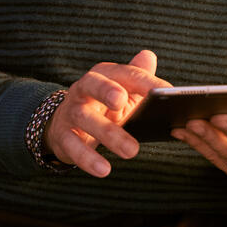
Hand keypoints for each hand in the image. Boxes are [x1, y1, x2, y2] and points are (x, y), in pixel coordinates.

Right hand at [44, 50, 170, 176]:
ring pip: (86, 118)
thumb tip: (149, 56)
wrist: (66, 125)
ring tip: (132, 151)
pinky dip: (87, 158)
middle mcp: (84, 88)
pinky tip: (104, 170)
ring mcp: (71, 111)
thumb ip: (138, 76)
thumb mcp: (123, 90)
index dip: (144, 81)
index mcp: (105, 74)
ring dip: (109, 135)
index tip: (163, 91)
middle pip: (94, 85)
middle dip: (107, 90)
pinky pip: (73, 146)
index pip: (125, 73)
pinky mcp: (62, 135)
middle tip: (122, 101)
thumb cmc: (104, 107)